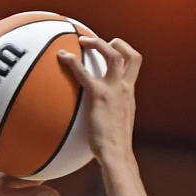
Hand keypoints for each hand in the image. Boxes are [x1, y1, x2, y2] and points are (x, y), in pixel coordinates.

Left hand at [58, 37, 141, 165]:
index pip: (134, 67)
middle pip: (131, 55)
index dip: (126, 53)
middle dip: (117, 43)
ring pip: (113, 55)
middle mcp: (125, 89)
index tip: (113, 50)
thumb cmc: (113, 149)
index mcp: (129, 95)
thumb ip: (111, 117)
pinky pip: (84, 73)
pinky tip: (61, 57)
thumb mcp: (117, 127)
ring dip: (98, 43)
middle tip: (99, 42)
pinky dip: (72, 62)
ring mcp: (114, 90)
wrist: (117, 154)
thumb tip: (98, 123)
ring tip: (82, 41)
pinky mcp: (99, 96)